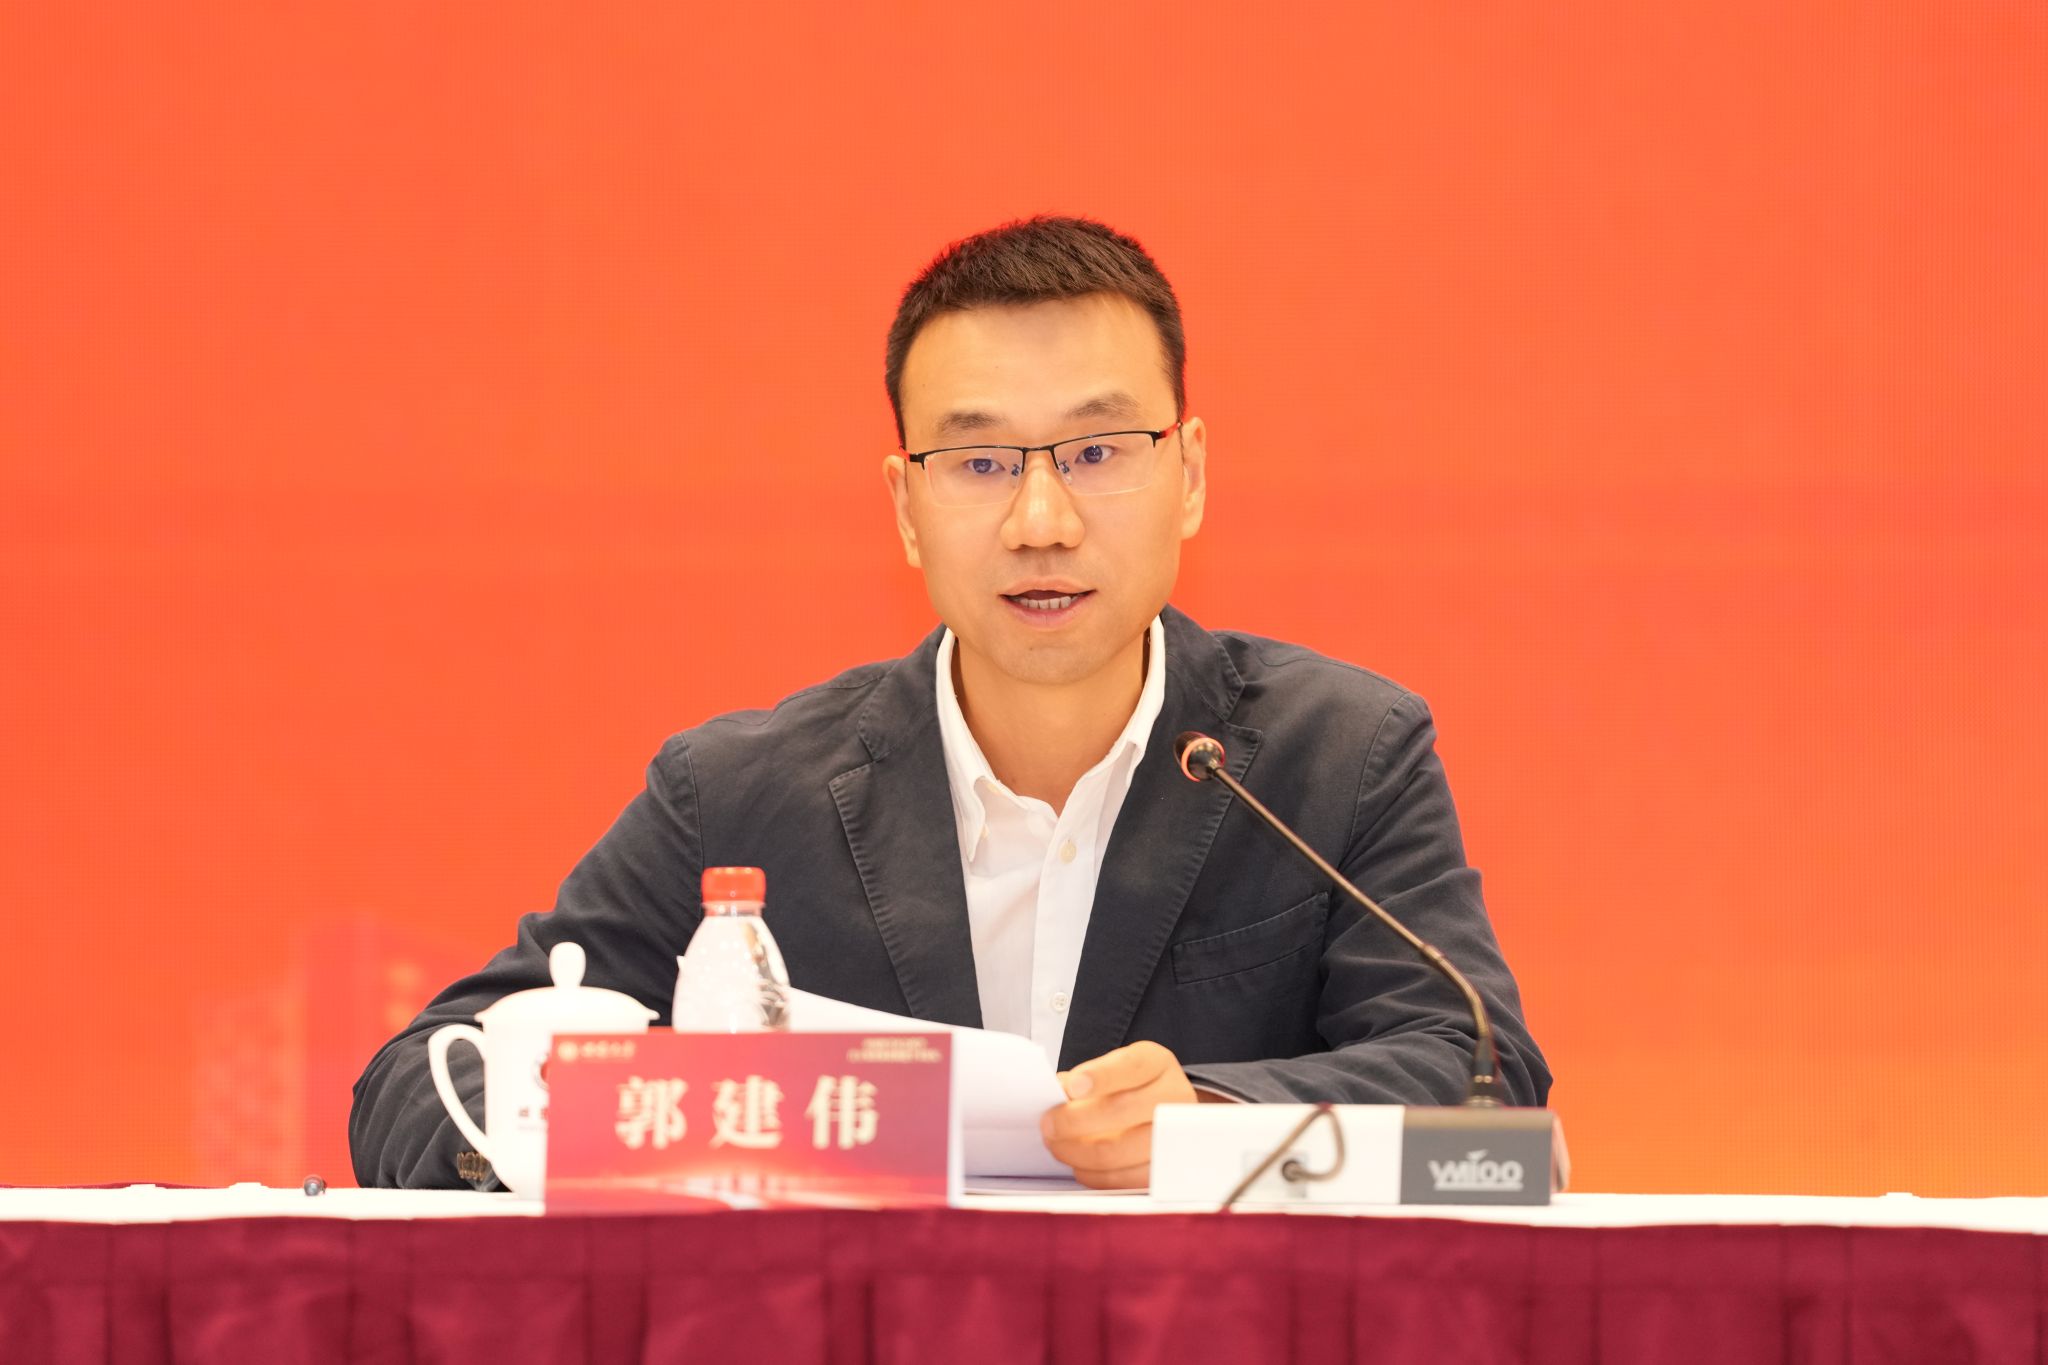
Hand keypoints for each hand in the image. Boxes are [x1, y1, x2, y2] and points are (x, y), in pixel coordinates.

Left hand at [1039, 1040, 1198, 1188]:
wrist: (1164, 1111)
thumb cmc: (1129, 1088)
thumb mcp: (1112, 1070)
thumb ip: (1085, 1079)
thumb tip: (1056, 1097)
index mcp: (1156, 1064)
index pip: (1130, 1066)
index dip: (1099, 1076)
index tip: (1070, 1087)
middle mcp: (1173, 1097)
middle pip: (1120, 1110)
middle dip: (1074, 1120)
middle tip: (1047, 1124)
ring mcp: (1173, 1136)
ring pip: (1116, 1151)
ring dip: (1076, 1151)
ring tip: (1056, 1145)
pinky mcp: (1164, 1170)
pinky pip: (1122, 1179)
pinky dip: (1092, 1174)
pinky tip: (1078, 1163)